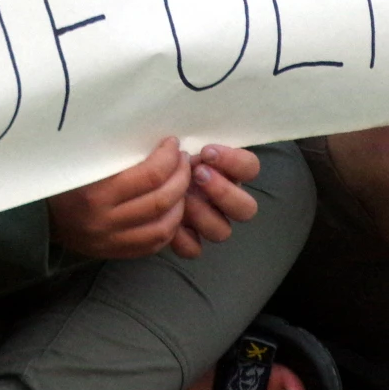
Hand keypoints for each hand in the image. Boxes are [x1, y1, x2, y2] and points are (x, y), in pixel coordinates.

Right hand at [49, 137, 191, 258]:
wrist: (40, 218)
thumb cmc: (63, 181)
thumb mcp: (82, 162)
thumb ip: (113, 154)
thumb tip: (150, 136)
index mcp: (96, 194)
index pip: (148, 176)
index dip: (168, 158)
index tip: (172, 143)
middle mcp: (106, 221)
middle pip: (161, 201)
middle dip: (181, 177)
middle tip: (184, 161)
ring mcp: (112, 241)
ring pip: (163, 227)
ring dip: (180, 203)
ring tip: (181, 184)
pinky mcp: (116, 253)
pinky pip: (154, 244)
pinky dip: (170, 227)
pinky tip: (172, 209)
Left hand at [171, 143, 260, 258]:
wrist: (138, 187)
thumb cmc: (160, 158)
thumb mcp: (174, 147)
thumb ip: (186, 145)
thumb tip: (177, 140)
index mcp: (227, 173)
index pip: (250, 167)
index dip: (234, 161)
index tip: (206, 152)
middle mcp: (225, 201)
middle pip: (247, 208)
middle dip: (223, 191)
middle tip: (198, 175)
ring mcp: (209, 224)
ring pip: (222, 231)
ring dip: (202, 214)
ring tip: (180, 198)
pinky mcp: (189, 242)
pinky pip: (195, 249)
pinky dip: (181, 238)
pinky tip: (166, 221)